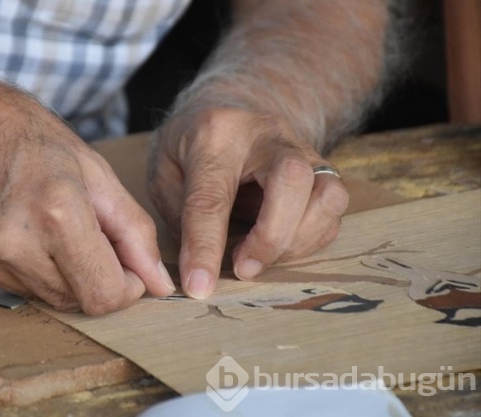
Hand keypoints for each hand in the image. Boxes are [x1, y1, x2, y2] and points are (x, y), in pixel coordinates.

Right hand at [0, 68, 174, 314]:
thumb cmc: (17, 132)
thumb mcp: (92, 168)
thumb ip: (132, 231)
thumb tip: (159, 284)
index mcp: (55, 212)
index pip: (105, 296)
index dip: (125, 287)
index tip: (123, 266)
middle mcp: (12, 244)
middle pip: (76, 301)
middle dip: (91, 275)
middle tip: (79, 232)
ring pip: (42, 298)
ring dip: (55, 271)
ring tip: (37, 222)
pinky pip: (7, 289)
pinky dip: (19, 268)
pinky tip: (5, 228)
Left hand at [148, 107, 348, 298]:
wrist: (231, 107)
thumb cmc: (190, 145)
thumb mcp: (164, 170)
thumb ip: (178, 212)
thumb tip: (199, 265)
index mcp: (216, 134)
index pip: (212, 196)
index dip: (206, 246)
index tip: (199, 286)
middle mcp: (268, 135)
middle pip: (292, 179)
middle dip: (272, 236)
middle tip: (244, 269)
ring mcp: (303, 149)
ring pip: (327, 194)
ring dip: (297, 241)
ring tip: (260, 260)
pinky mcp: (323, 170)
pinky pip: (333, 211)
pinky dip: (310, 240)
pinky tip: (278, 249)